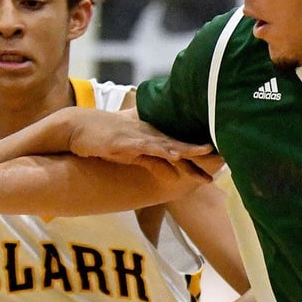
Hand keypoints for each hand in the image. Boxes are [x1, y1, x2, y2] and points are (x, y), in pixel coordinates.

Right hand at [66, 108, 214, 166]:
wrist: (77, 127)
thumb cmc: (106, 140)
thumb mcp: (133, 155)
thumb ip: (153, 162)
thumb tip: (173, 173)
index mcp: (153, 137)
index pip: (181, 147)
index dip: (200, 154)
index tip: (221, 159)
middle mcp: (149, 135)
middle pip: (179, 145)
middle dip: (201, 152)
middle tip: (224, 156)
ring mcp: (136, 137)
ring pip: (166, 144)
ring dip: (185, 148)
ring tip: (205, 150)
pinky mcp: (123, 142)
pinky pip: (144, 147)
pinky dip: (159, 149)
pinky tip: (172, 152)